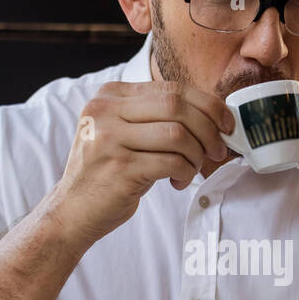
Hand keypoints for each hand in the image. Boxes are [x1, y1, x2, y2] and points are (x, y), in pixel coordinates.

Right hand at [48, 82, 234, 251]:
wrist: (72, 211)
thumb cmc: (107, 173)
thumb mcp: (123, 133)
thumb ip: (156, 118)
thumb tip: (213, 116)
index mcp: (109, 96)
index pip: (171, 88)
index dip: (207, 104)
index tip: (225, 123)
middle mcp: (105, 111)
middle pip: (176, 105)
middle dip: (208, 129)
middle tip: (217, 150)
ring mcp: (109, 139)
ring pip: (177, 134)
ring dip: (197, 154)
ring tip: (193, 169)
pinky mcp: (119, 168)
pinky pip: (171, 162)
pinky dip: (185, 172)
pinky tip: (178, 182)